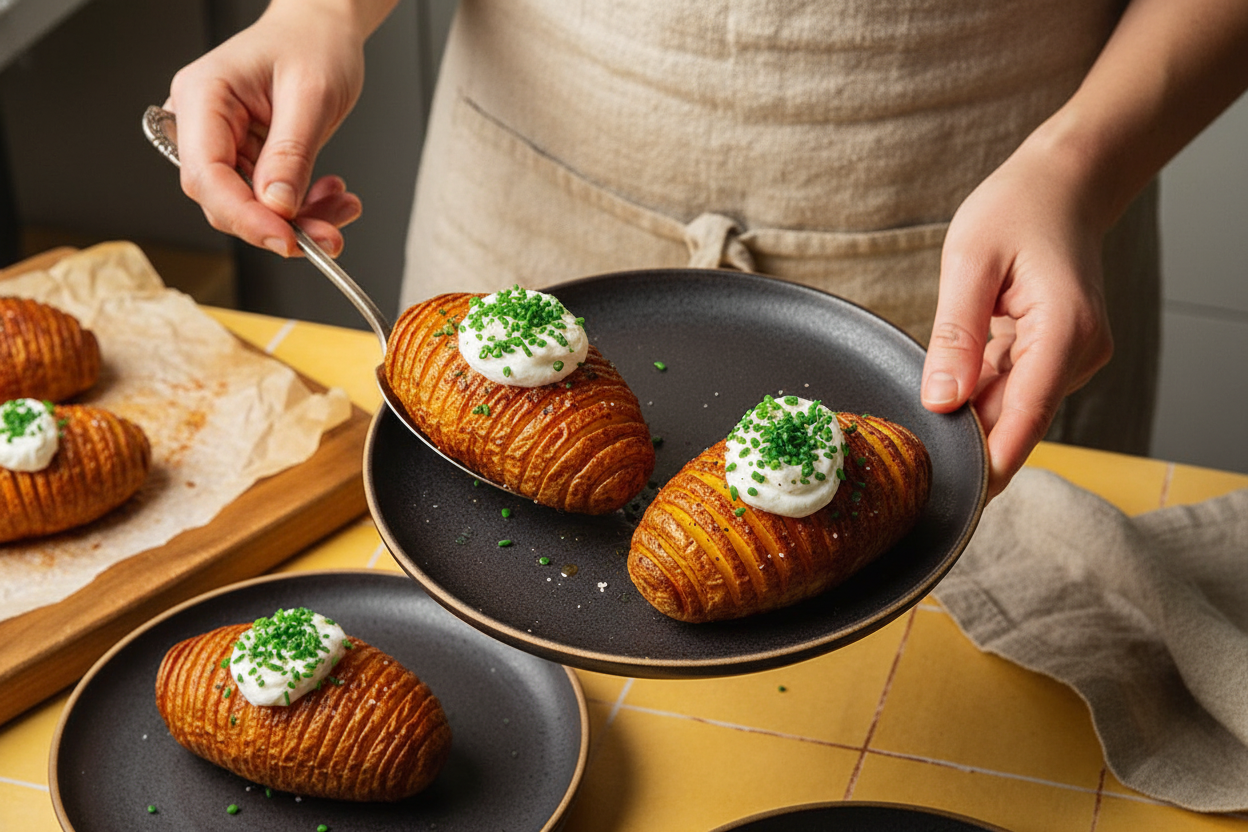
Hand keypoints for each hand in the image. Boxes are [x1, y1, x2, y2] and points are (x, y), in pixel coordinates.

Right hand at [164, 0, 381, 256]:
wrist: (322, 30)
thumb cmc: (312, 44)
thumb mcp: (311, 95)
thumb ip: (291, 153)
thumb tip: (277, 206)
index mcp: (203, 96)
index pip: (207, 175)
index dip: (245, 216)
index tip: (287, 239)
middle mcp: (202, 123)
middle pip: (224, 199)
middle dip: (279, 225)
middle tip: (329, 237)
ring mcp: (223, 143)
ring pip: (251, 207)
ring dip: (300, 220)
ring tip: (342, 207)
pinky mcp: (246, 158)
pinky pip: (269, 200)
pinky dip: (304, 207)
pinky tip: (332, 195)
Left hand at [920, 138, 1113, 499]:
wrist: (1064, 185)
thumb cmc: (1017, 209)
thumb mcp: (970, 262)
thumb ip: (955, 335)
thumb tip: (940, 401)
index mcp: (1063, 332)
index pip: (1025, 417)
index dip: (990, 464)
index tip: (958, 500)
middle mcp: (1079, 353)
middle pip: (1016, 419)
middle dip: (968, 441)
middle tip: (910, 463)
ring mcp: (1073, 358)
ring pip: (1012, 407)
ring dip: (970, 413)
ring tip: (920, 416)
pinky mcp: (1059, 356)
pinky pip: (1013, 388)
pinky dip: (980, 390)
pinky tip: (950, 380)